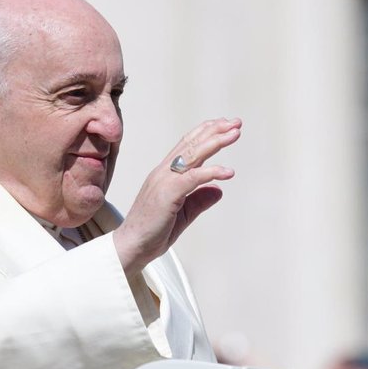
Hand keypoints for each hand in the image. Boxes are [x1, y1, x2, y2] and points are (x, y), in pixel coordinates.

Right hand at [113, 117, 241, 275]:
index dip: (205, 133)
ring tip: (234, 133)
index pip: (185, 146)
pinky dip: (211, 172)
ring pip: (192, 155)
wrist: (131, 246)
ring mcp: (163, 181)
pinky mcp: (167, 194)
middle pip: (191, 144)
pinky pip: (192, 178)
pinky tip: (228, 172)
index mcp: (164, 175)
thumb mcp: (183, 214)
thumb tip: (218, 191)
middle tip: (236, 122)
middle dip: (214, 131)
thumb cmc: (151, 232)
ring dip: (215, 142)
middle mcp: (162, 173)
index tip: (224, 126)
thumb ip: (199, 200)